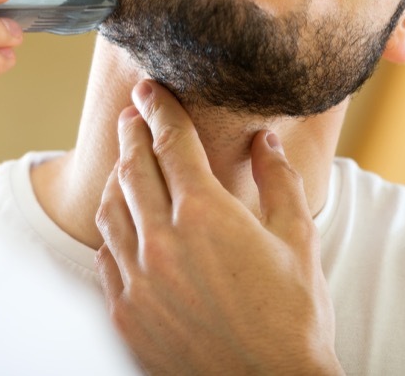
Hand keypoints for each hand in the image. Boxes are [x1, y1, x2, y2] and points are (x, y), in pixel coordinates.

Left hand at [95, 80, 342, 374]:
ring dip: (118, 178)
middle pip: (133, 167)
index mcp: (205, 214)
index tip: (150, 88)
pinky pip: (107, 255)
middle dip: (132, 132)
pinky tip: (125, 223)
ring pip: (112, 209)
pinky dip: (115, 230)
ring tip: (126, 161)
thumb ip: (278, 180)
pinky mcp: (125, 311)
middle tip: (133, 112)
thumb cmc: (292, 316)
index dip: (159, 108)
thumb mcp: (298, 239)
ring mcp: (138, 278)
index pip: (170, 142)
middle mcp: (162, 240)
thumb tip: (264, 139)